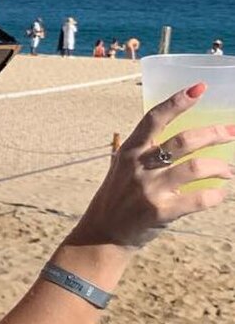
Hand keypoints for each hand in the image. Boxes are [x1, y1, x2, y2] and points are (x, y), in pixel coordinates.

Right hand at [72, 83, 234, 248]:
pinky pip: (197, 199)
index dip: (178, 101)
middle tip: (232, 131)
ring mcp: (149, 189)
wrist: (102, 235)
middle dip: (215, 133)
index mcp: (130, 151)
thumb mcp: (121, 169)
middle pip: (184, 141)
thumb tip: (178, 138)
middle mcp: (139, 167)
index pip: (155, 118)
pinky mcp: (159, 212)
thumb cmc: (117, 199)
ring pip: (196, 168)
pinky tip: (219, 194)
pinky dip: (214, 196)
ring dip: (220, 167)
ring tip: (228, 171)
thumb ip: (143, 152)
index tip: (200, 88)